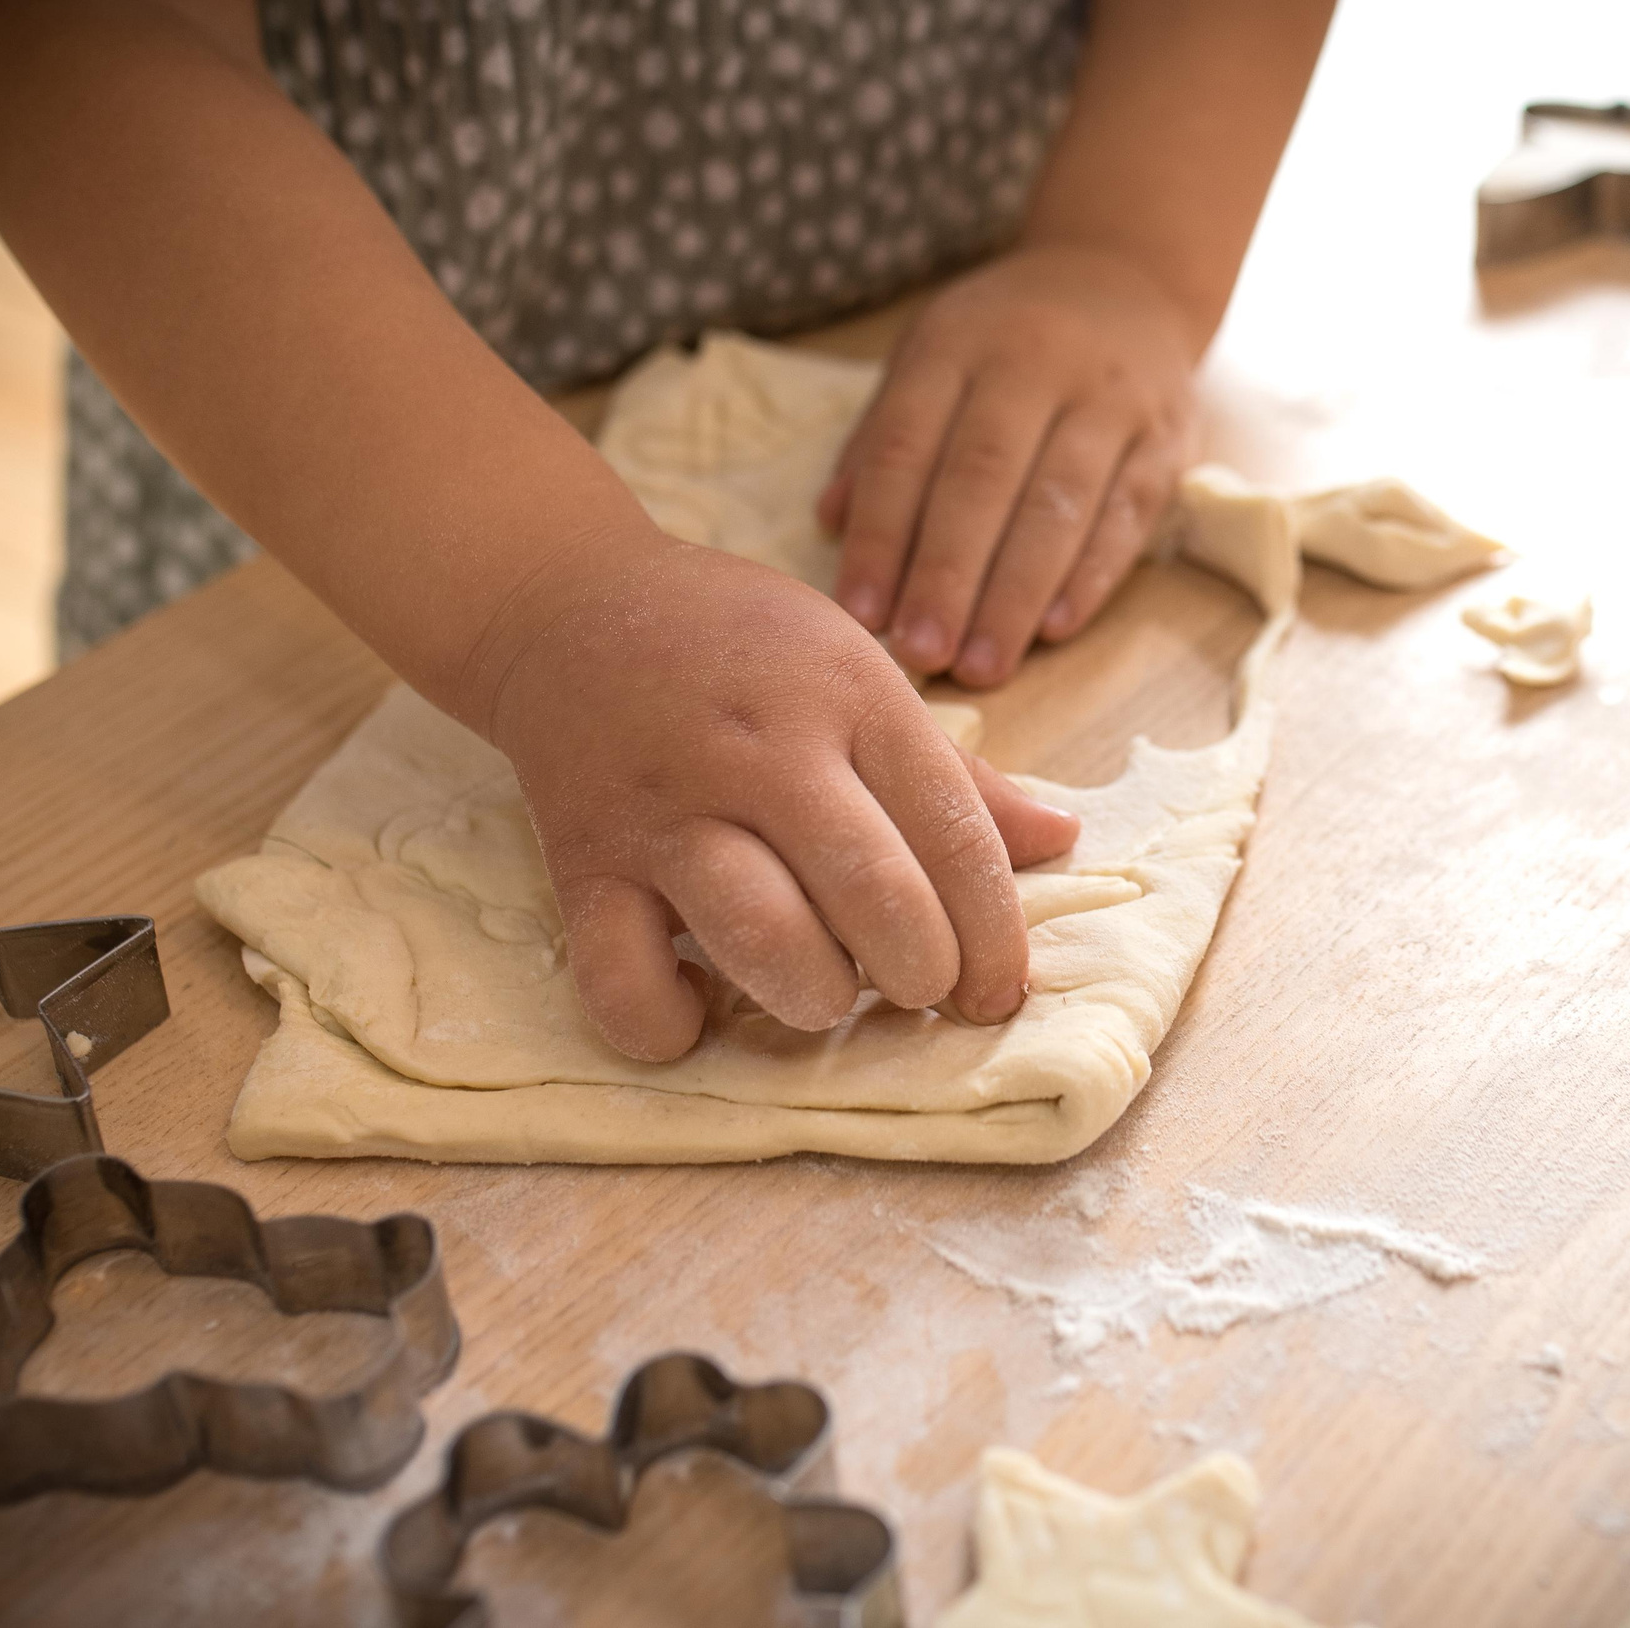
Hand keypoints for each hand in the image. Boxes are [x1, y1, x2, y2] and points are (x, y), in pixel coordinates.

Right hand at [481, 530, 1081, 1060]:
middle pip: (877, 897)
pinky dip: (668, 1025)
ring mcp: (667, 809)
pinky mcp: (583, 861)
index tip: (996, 992)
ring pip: (762, 939)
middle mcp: (763, 751)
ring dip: (814, 998)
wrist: (568, 604)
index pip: (955, 835)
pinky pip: (623, 980)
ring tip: (823, 996)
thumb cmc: (740, 646)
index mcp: (851, 696)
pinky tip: (697, 1007)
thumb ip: (954, 771)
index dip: (995, 936)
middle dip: (921, 974)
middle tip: (916, 988)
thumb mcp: (857, 670)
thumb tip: (1061, 841)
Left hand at [818, 243, 1200, 687]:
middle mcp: (1034, 362)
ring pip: (1059, 505)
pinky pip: (1127, 515)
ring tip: (982, 663)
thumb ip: (881, 437)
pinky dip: (1091, 576)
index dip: (881, 534)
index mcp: (957, 343)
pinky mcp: (1168, 437)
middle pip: (983, 479)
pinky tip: (1054, 629)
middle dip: (947, 574)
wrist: (1128, 278)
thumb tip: (831, 524)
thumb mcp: (929, 355)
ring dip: (1015, 594)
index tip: (860, 612)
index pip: (908, 445)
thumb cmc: (1004, 338)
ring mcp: (1110, 398)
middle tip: (920, 652)